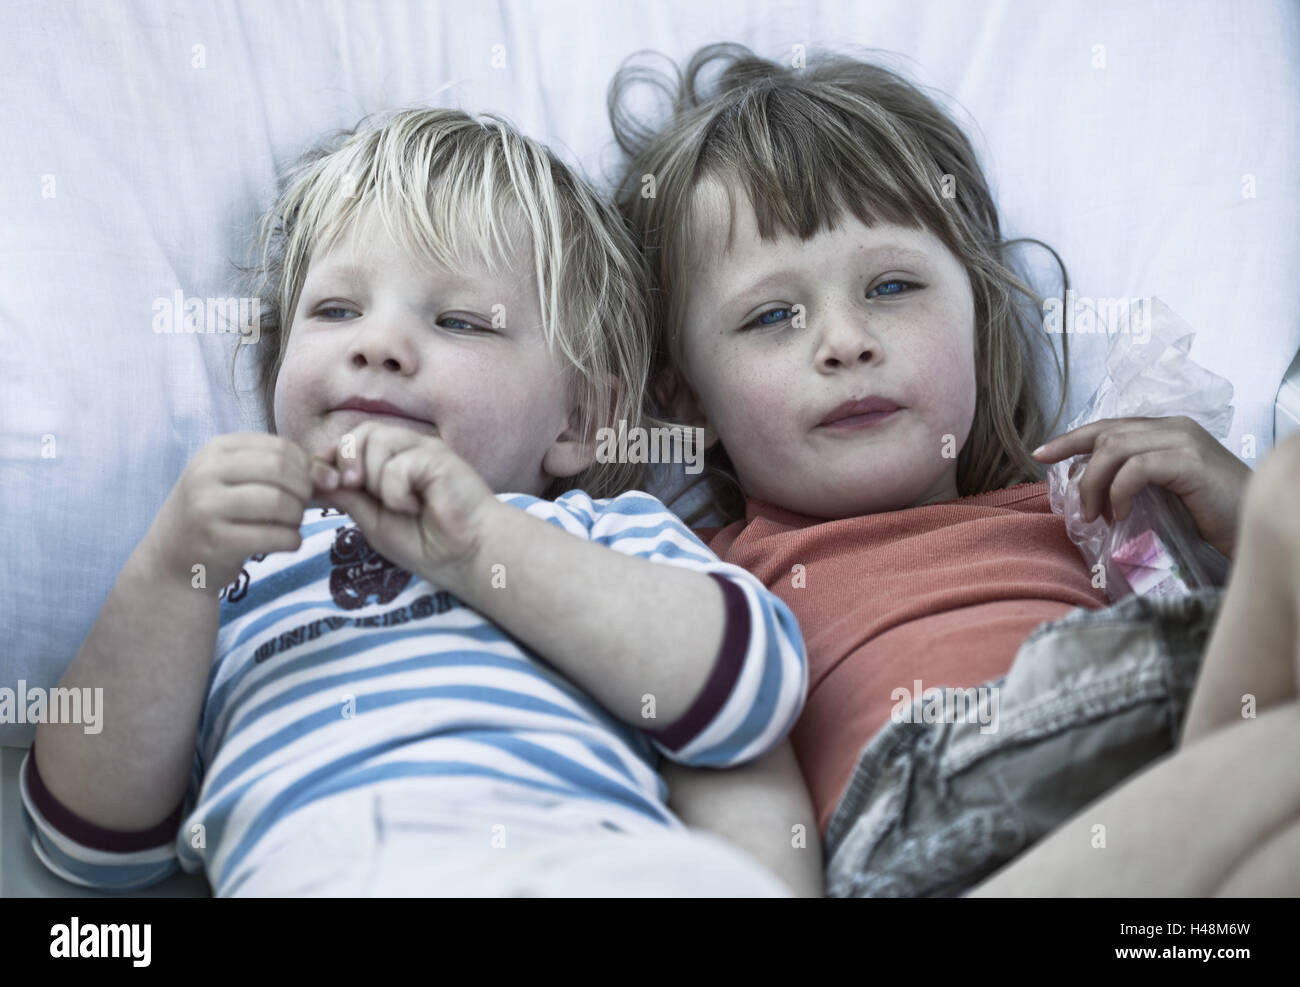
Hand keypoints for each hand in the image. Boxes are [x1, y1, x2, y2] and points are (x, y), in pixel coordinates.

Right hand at [147, 432, 336, 590]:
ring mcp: (208, 507)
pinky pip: (276, 536)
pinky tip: (284, 542)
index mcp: (216, 450)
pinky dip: (292, 541)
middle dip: (304, 491)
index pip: (281, 448)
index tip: (310, 487)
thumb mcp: (243, 481)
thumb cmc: (219, 514)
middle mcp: (206, 473)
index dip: (307, 468)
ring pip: (281, 503)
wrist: (173, 561)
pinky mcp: (217, 541)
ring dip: (297, 518)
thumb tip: (334, 475)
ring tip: (290, 525)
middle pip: (282, 471)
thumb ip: (287, 470)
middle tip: (300, 508)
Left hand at [313, 421, 499, 586]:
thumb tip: (317, 480)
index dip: (330, 459)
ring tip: (398, 505)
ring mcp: (423, 450)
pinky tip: (417, 506)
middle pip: (358, 434)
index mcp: (390, 464)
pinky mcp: (438, 456)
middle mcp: (407, 451)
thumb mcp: (375, 522)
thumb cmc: (428, 544)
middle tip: (357, 490)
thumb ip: (349, 498)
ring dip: (375, 480)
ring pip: (374, 440)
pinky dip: (397, 492)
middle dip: (347, 463)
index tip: (326, 485)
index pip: (350, 444)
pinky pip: (397, 464)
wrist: (467, 556)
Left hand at [1032, 416, 1251, 558]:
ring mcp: (1182, 441)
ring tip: (1095, 516)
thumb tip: (1091, 492)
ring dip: (1095, 484)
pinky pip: (1135, 468)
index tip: (1041, 454)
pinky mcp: (1189, 461)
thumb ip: (1136, 482)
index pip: (1109, 426)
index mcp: (1167, 431)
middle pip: (1105, 433)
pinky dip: (1118, 491)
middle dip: (1076, 463)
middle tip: (1071, 502)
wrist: (1258, 525)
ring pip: (1114, 448)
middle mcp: (1173, 428)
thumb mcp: (1166, 494)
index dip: (1071, 438)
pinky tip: (1119, 515)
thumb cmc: (1214, 516)